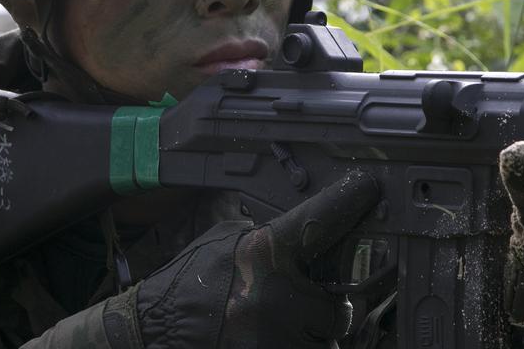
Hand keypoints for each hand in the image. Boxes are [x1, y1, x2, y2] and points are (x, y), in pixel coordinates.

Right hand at [103, 171, 379, 348]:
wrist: (154, 327)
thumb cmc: (190, 282)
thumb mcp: (225, 240)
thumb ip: (268, 237)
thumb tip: (308, 230)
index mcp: (262, 253)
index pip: (319, 221)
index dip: (348, 203)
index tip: (369, 190)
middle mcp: (274, 295)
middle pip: (340, 308)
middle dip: (329, 309)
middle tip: (309, 304)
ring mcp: (273, 337)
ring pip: (326, 343)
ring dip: (313, 336)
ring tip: (283, 325)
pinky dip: (297, 346)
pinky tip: (276, 336)